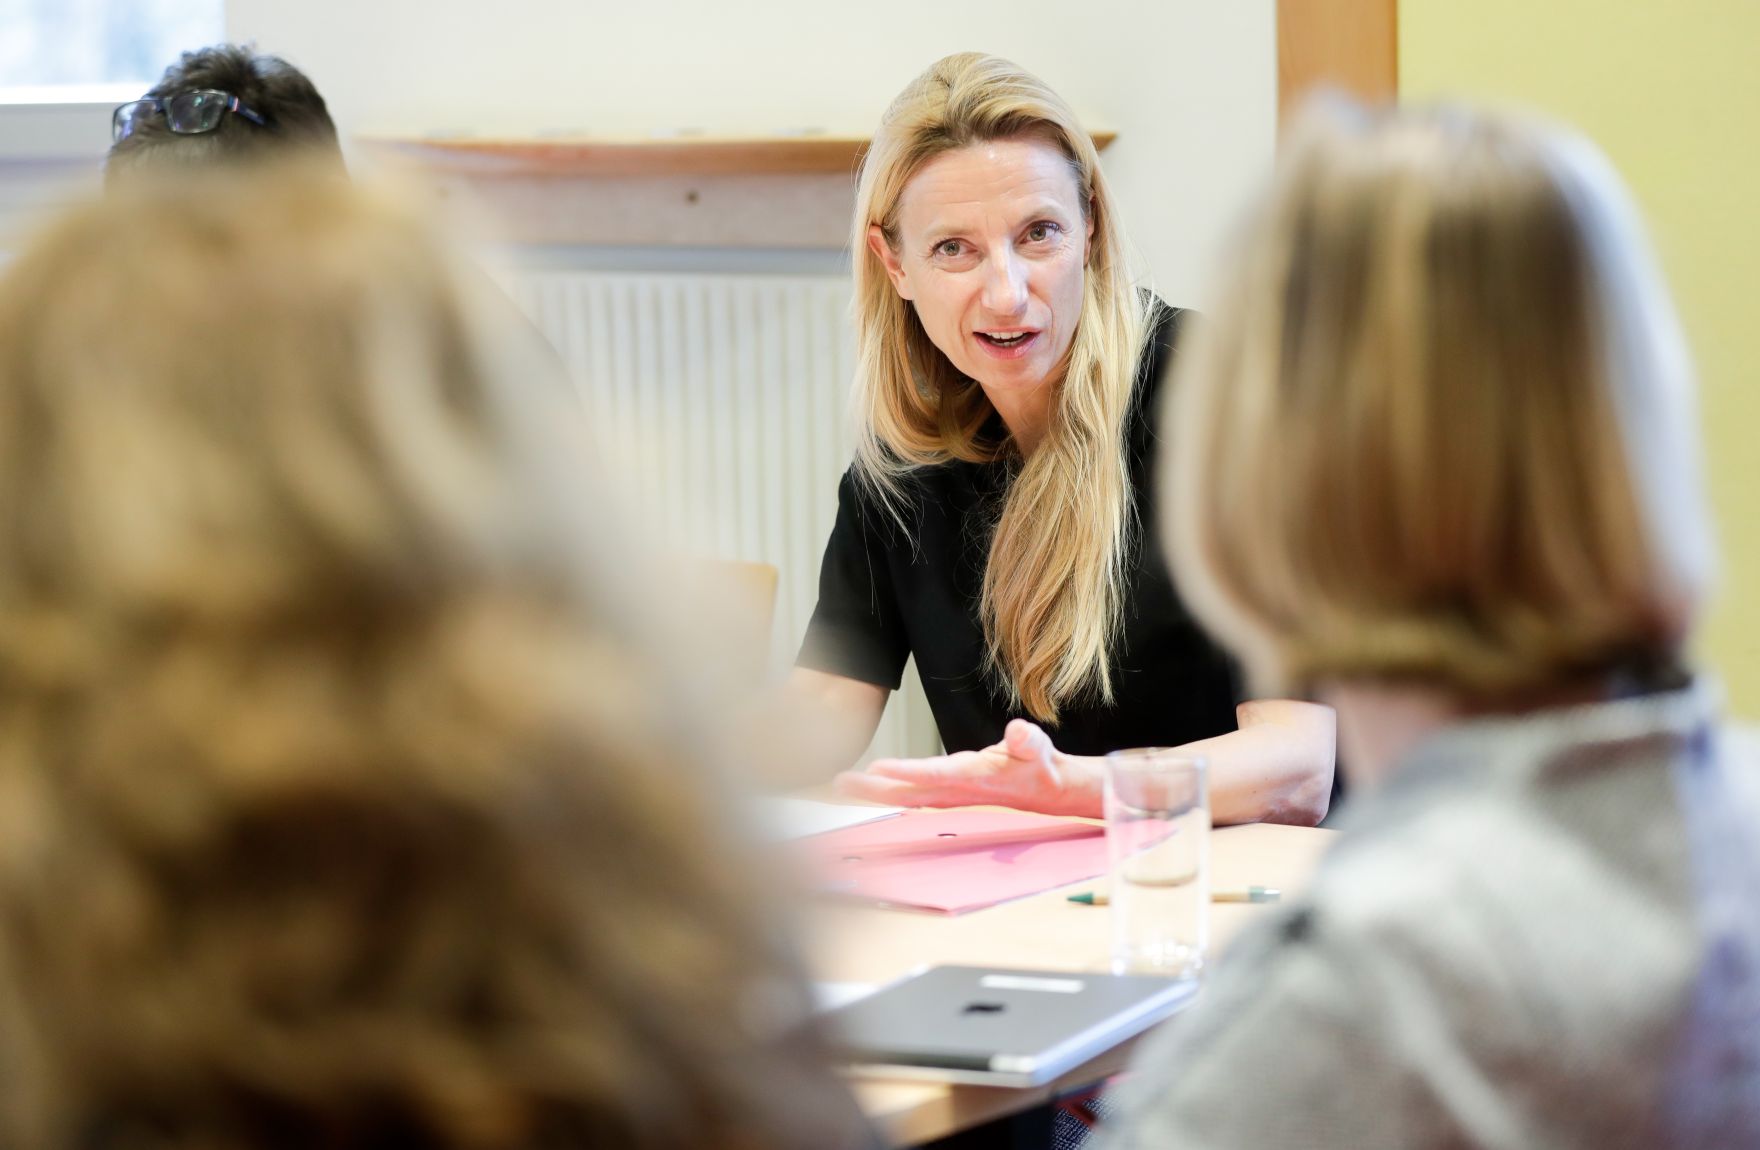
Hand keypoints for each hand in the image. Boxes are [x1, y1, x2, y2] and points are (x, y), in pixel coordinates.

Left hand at [834, 719, 1099, 816]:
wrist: (1046, 790)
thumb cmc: (1039, 765)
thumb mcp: (1039, 749)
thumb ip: (1029, 741)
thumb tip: (1020, 732)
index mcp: (975, 777)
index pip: (936, 773)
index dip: (908, 773)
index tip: (878, 769)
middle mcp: (957, 789)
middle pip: (910, 791)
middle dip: (874, 789)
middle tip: (839, 784)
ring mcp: (950, 793)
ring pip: (906, 795)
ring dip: (873, 793)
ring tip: (840, 786)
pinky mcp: (947, 792)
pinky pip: (911, 794)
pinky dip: (886, 791)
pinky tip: (866, 789)